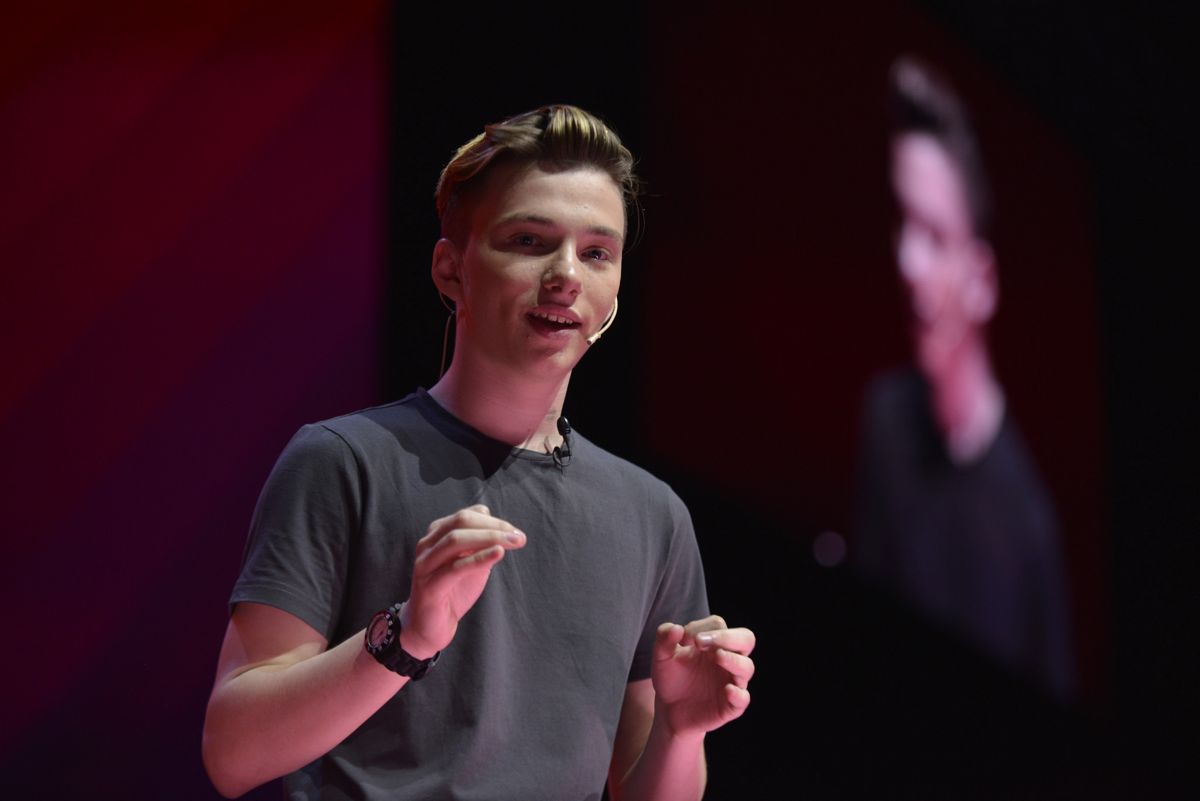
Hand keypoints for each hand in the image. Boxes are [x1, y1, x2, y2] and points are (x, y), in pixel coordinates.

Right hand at [398, 504, 525, 657]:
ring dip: (489, 538)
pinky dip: (479, 558)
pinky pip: (455, 567)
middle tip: (519, 537)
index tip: (516, 532)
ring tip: (513, 543)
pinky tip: (498, 554)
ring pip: (456, 540)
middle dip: (494, 526)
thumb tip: (503, 529)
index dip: (494, 520)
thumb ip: (482, 547)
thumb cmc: (452, 591)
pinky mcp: (429, 585)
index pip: (467, 516)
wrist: (429, 627)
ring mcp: (425, 564)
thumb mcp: (471, 564)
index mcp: (437, 535)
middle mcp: (427, 544)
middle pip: (461, 522)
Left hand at [651, 615, 754, 739]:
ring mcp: (731, 681)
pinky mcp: (730, 705)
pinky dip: (738, 693)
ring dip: (733, 660)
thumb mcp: (661, 657)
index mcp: (713, 643)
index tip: (683, 640)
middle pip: (746, 638)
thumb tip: (676, 628)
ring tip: (716, 656)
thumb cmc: (670, 678)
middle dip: (728, 637)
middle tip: (702, 642)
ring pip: (746, 667)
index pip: (719, 625)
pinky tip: (727, 689)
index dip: (702, 627)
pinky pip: (743, 698)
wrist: (668, 710)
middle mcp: (727, 659)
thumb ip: (664, 638)